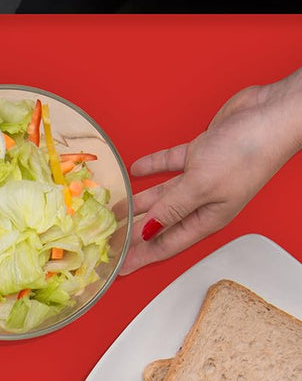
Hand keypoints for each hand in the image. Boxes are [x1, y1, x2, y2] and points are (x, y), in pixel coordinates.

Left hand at [120, 71, 301, 273]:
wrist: (272, 113)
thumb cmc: (247, 153)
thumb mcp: (200, 187)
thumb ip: (171, 208)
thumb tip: (146, 230)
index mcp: (207, 218)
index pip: (165, 244)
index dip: (140, 257)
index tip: (118, 267)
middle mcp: (203, 201)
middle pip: (160, 223)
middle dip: (134, 232)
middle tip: (108, 240)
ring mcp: (201, 177)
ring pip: (161, 195)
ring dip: (138, 201)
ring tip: (113, 209)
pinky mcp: (201, 153)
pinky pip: (170, 164)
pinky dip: (152, 167)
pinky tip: (135, 170)